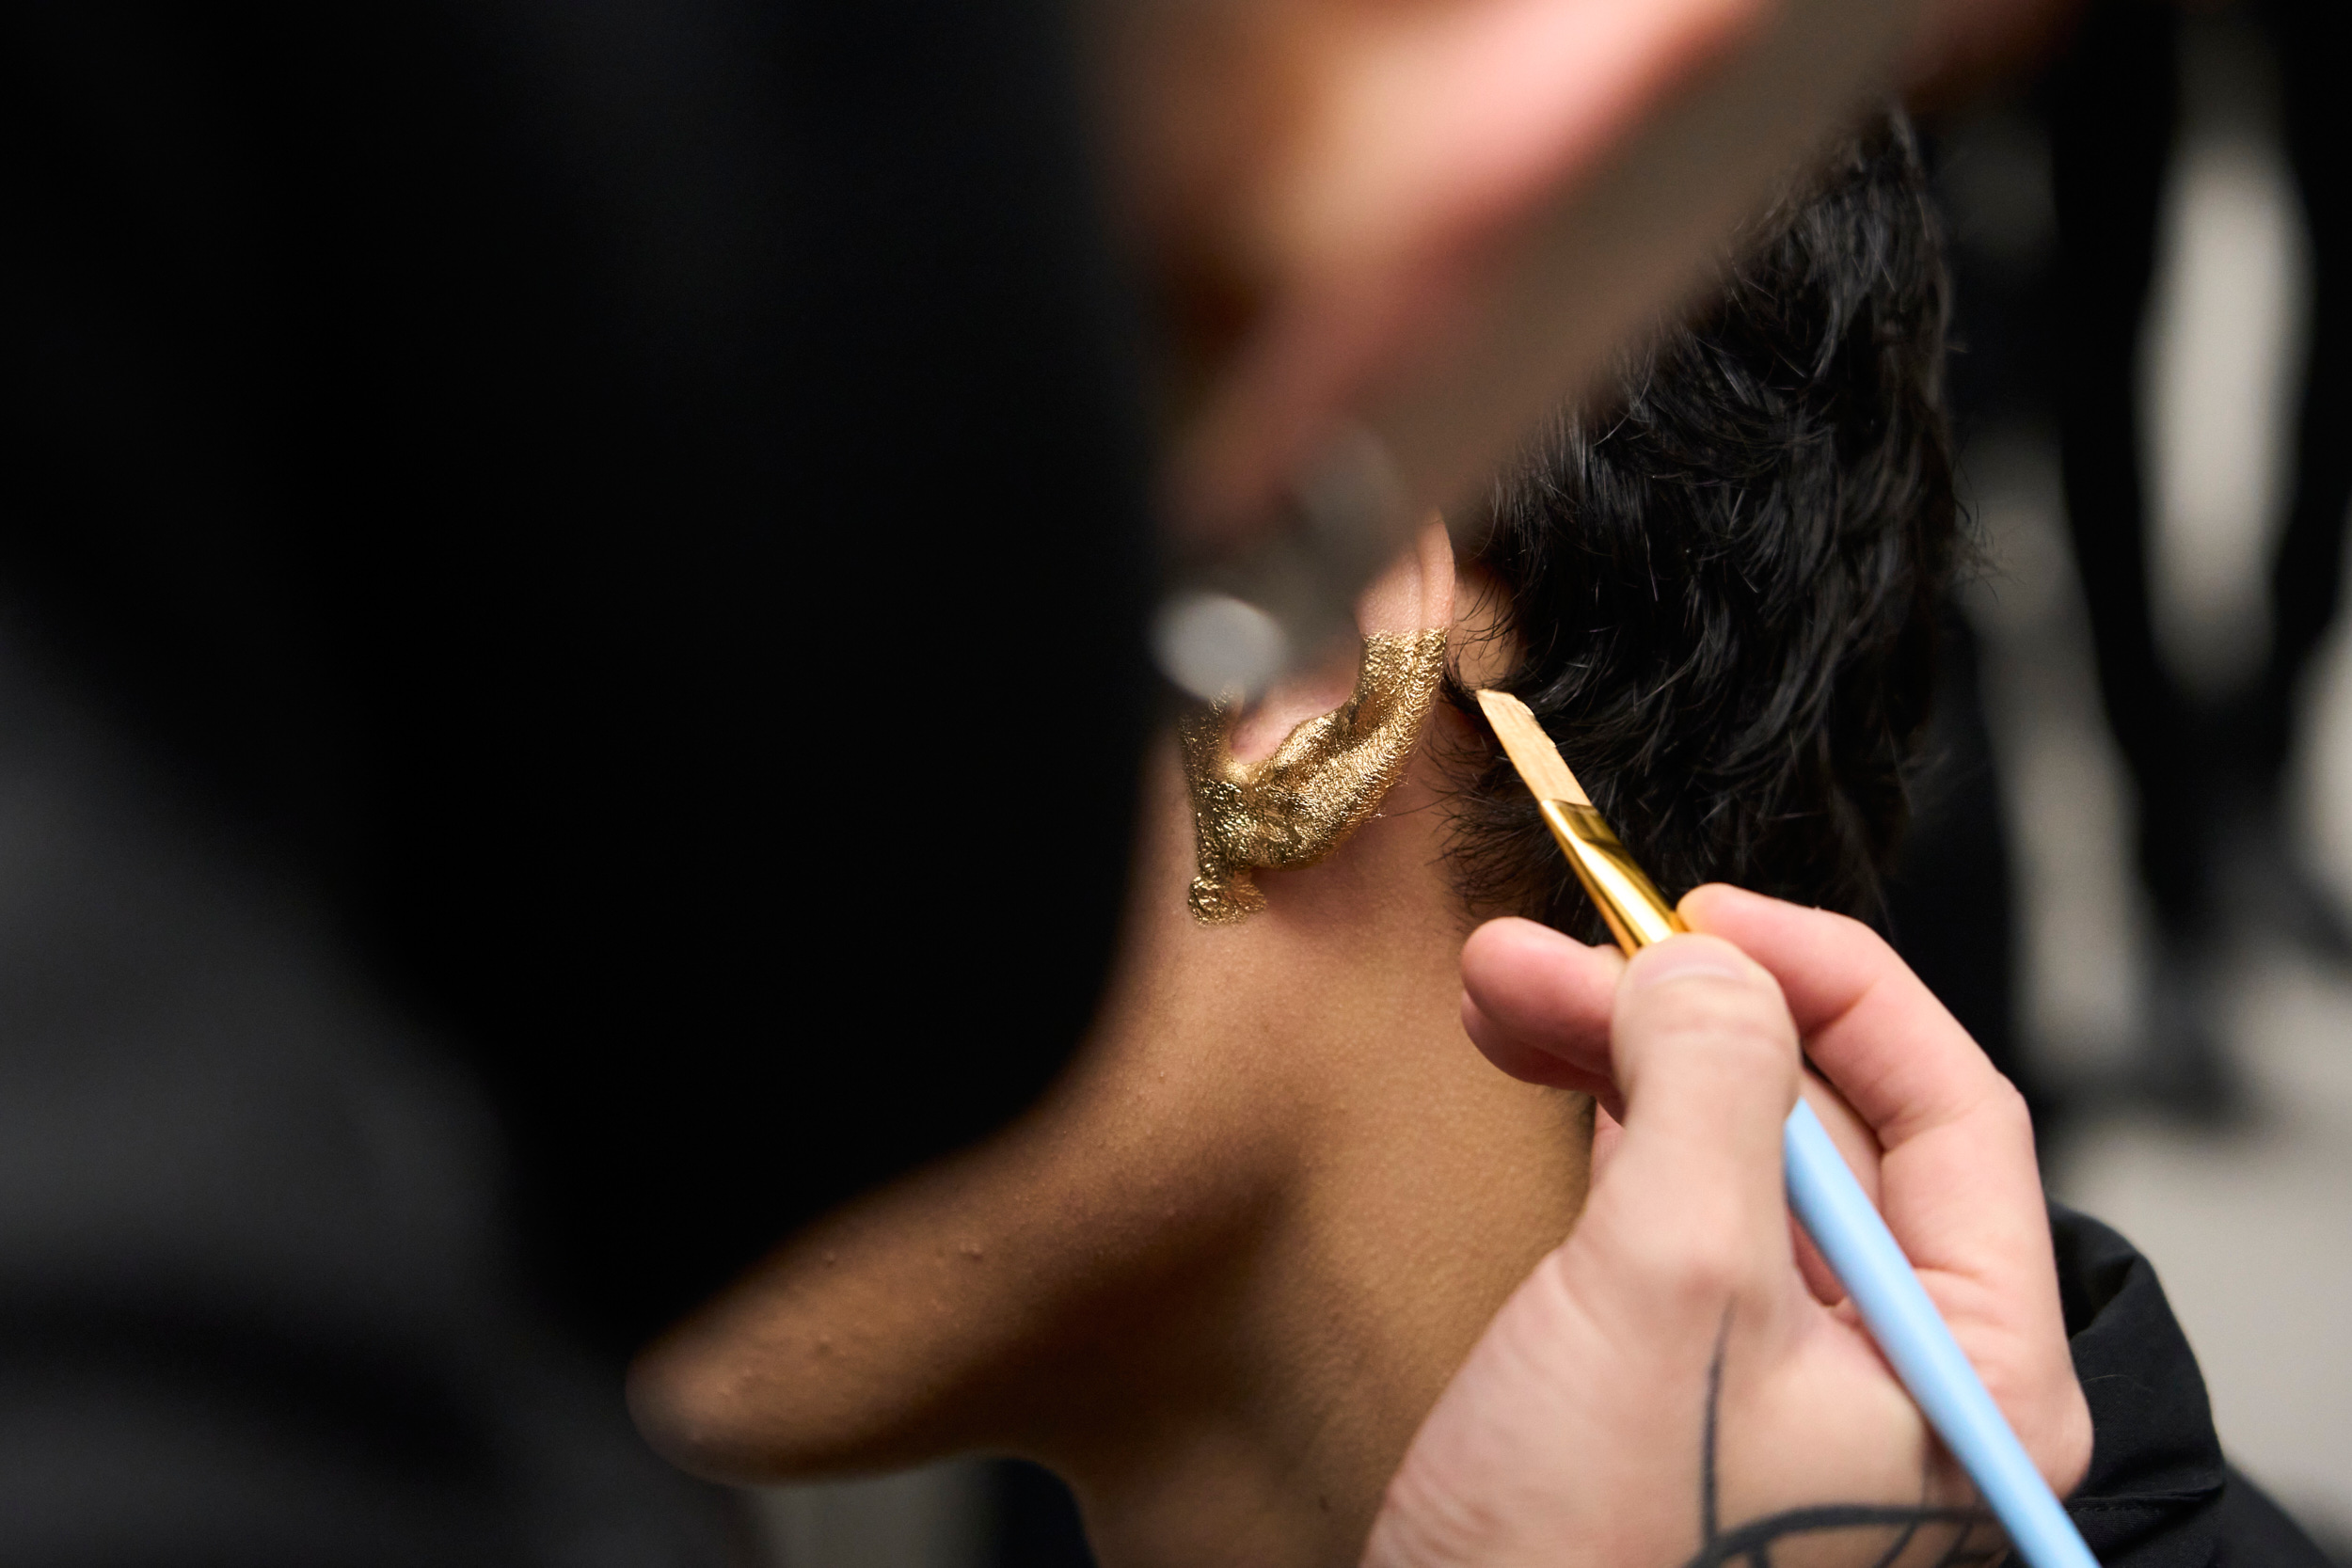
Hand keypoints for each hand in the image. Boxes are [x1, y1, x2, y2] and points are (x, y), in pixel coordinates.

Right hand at [1363, 884, 2090, 1567]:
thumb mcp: (1670, 1292)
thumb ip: (1710, 1094)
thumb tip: (1709, 966)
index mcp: (1971, 1371)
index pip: (1952, 1110)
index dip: (1828, 981)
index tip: (1702, 913)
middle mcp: (1900, 1383)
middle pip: (1823, 1128)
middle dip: (1683, 1015)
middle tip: (1553, 949)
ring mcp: (1788, 1398)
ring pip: (1728, 1166)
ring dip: (1623, 1061)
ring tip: (1507, 991)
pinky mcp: (1686, 1407)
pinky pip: (1668, 1229)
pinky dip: (1603, 1138)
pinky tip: (1549, 1082)